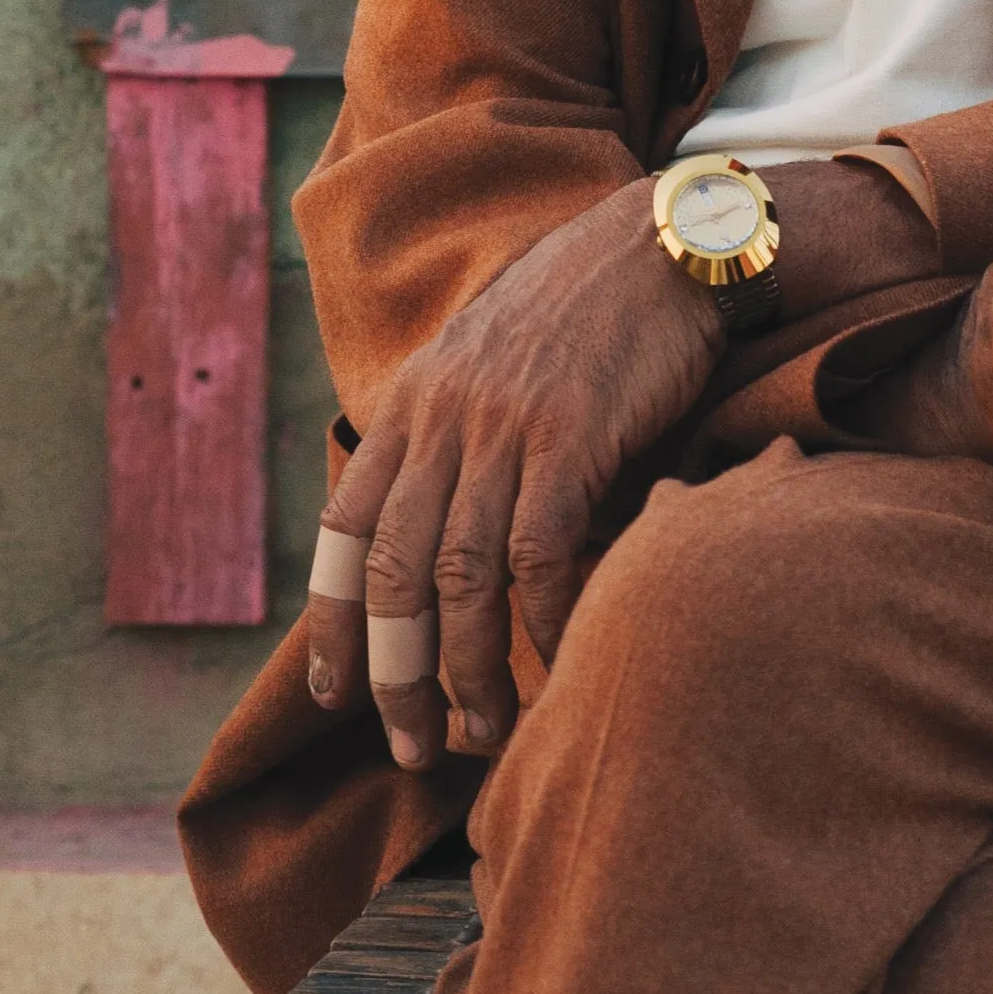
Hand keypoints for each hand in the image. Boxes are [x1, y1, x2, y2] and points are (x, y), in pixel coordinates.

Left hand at [303, 183, 722, 773]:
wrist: (661, 244)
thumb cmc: (584, 312)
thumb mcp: (489, 359)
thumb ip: (452, 431)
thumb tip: (431, 527)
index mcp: (415, 401)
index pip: (344, 529)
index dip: (331, 621)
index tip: (333, 695)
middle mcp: (445, 416)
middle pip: (393, 572)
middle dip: (395, 676)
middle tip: (413, 749)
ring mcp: (505, 425)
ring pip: (460, 577)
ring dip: (467, 672)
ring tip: (483, 734)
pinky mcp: (571, 434)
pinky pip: (538, 552)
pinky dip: (541, 620)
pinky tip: (555, 660)